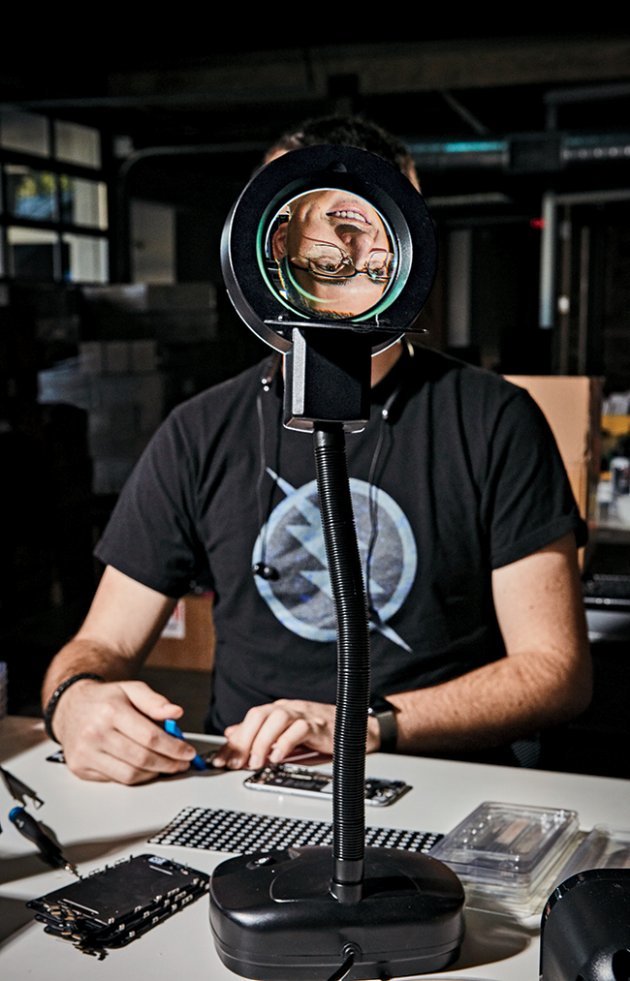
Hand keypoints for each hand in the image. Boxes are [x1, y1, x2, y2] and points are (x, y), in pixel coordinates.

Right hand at [52, 678, 197, 783]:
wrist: (70, 706)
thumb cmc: (104, 699)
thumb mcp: (131, 689)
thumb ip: (155, 701)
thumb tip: (175, 713)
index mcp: (111, 711)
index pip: (150, 737)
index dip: (174, 748)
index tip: (187, 752)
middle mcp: (95, 733)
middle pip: (141, 758)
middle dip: (168, 764)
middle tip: (181, 763)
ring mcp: (86, 753)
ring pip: (129, 775)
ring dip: (153, 774)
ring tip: (165, 766)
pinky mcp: (80, 767)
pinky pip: (115, 780)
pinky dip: (134, 777)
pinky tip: (143, 768)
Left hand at [212, 699, 381, 769]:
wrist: (353, 727)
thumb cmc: (319, 731)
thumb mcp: (283, 734)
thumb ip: (259, 734)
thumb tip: (231, 734)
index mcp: (276, 710)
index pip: (248, 721)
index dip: (232, 741)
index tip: (220, 760)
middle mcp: (287, 709)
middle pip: (258, 715)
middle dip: (244, 740)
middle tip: (237, 763)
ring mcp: (303, 714)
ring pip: (276, 719)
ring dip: (262, 742)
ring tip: (257, 762)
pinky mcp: (318, 725)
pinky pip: (299, 729)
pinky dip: (285, 742)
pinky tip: (278, 757)